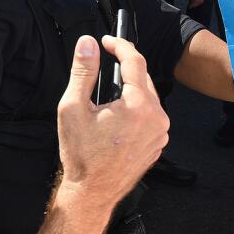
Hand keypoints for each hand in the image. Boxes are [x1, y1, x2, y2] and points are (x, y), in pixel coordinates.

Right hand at [55, 35, 168, 212]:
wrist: (92, 192)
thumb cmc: (82, 156)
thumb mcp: (73, 107)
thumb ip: (83, 71)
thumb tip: (87, 44)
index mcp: (138, 106)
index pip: (135, 61)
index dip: (120, 45)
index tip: (107, 41)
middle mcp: (155, 118)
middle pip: (144, 78)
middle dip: (125, 68)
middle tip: (105, 64)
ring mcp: (160, 133)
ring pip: (148, 97)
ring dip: (131, 89)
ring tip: (109, 94)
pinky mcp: (158, 144)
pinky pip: (151, 116)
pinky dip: (137, 109)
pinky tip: (118, 115)